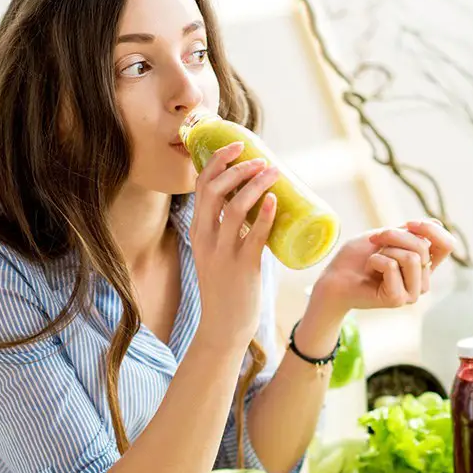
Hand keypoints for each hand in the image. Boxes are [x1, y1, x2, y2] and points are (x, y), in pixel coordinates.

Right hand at [190, 142, 278, 349]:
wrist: (224, 327)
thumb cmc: (227, 287)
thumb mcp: (218, 252)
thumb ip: (232, 230)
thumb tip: (260, 203)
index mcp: (198, 231)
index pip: (201, 186)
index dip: (217, 161)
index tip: (237, 146)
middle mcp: (205, 238)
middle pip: (213, 191)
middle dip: (236, 168)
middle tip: (260, 159)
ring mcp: (222, 253)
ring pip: (233, 209)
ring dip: (254, 185)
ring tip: (273, 172)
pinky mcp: (242, 267)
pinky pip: (253, 236)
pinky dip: (263, 215)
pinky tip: (274, 201)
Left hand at [308, 218, 455, 318]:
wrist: (333, 277)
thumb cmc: (356, 258)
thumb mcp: (385, 236)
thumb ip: (410, 233)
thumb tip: (437, 224)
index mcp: (423, 265)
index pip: (446, 245)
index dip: (431, 230)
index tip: (409, 223)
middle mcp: (422, 281)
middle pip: (423, 246)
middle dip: (394, 236)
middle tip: (374, 241)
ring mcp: (412, 293)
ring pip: (412, 257)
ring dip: (385, 250)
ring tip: (372, 260)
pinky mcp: (398, 299)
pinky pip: (393, 266)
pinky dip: (376, 261)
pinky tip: (369, 271)